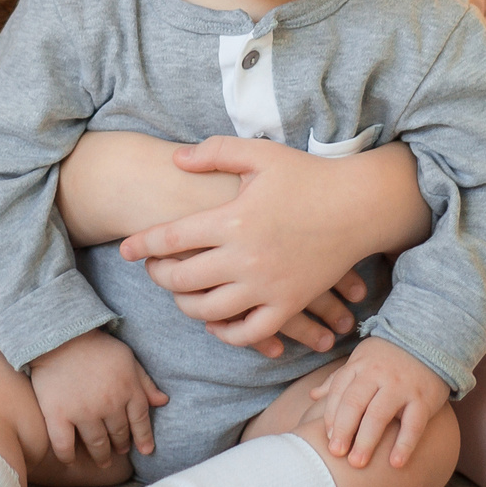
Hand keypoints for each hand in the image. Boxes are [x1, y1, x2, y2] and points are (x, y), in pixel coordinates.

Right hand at [27, 330, 166, 466]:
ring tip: (102, 459)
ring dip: (101, 455)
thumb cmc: (96, 347)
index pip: (141, 421)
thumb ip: (145, 382)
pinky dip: (68, 456)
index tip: (145, 450)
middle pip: (119, 434)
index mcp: (128, 389)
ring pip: (97, 444)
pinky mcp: (58, 415)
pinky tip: (70, 459)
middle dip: (121, 445)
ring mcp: (83, 412)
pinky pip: (64, 446)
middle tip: (119, 450)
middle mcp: (109, 404)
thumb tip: (163, 401)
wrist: (59, 336)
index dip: (144, 438)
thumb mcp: (127, 359)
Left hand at [118, 137, 430, 351]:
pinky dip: (226, 333)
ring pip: (209, 312)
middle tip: (153, 270)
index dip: (142, 245)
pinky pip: (248, 333)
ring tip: (181, 293)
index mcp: (232, 219)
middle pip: (182, 280)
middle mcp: (245, 257)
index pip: (170, 238)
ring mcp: (267, 286)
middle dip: (159, 276)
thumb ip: (216, 153)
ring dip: (186, 305)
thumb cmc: (308, 175)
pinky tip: (216, 321)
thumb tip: (175, 159)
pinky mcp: (289, 304)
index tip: (126, 249)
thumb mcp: (261, 154)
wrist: (359, 205)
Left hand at [309, 337, 449, 469]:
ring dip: (367, 440)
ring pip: (379, 414)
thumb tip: (313, 396)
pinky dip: (404, 444)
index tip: (328, 440)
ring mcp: (401, 386)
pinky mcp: (424, 398)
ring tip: (357, 463)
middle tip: (336, 454)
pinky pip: (413, 424)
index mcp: (360, 366)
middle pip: (354, 403)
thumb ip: (339, 380)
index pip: (339, 392)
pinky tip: (395, 463)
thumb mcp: (362, 360)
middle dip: (343, 430)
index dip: (331, 417)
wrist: (430, 340)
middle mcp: (378, 374)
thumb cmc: (389, 357)